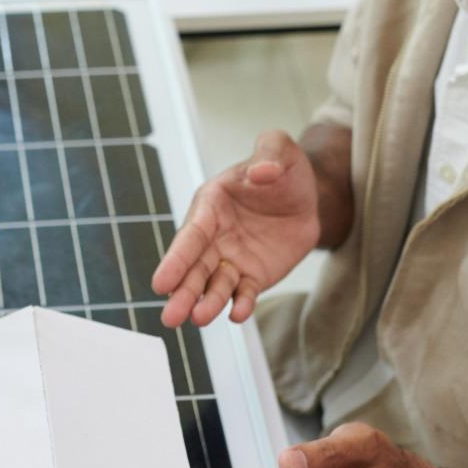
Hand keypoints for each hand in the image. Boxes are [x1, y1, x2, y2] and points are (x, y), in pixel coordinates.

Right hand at [152, 129, 321, 326]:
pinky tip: (238, 314)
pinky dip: (241, 304)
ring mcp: (232, 259)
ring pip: (215, 285)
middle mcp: (215, 236)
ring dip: (206, 303)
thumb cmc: (282, 168)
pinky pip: (245, 292)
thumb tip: (262, 172)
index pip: (191, 235)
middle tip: (170, 318)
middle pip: (194, 268)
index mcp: (211, 206)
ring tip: (200, 319)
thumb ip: (270, 154)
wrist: (307, 195)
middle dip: (182, 292)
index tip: (160, 283)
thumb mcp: (278, 149)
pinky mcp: (253, 275)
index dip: (176, 260)